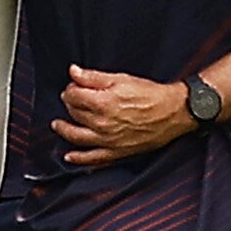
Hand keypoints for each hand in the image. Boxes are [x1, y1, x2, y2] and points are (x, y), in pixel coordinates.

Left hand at [55, 65, 191, 164]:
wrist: (173, 113)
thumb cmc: (151, 95)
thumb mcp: (121, 79)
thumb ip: (93, 77)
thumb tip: (73, 72)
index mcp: (102, 103)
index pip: (73, 96)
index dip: (70, 89)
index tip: (74, 86)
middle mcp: (101, 124)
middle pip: (74, 113)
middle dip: (70, 104)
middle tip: (73, 99)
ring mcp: (107, 140)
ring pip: (76, 136)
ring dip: (64, 130)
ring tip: (57, 125)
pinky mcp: (116, 152)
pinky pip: (92, 159)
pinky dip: (78, 158)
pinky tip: (69, 156)